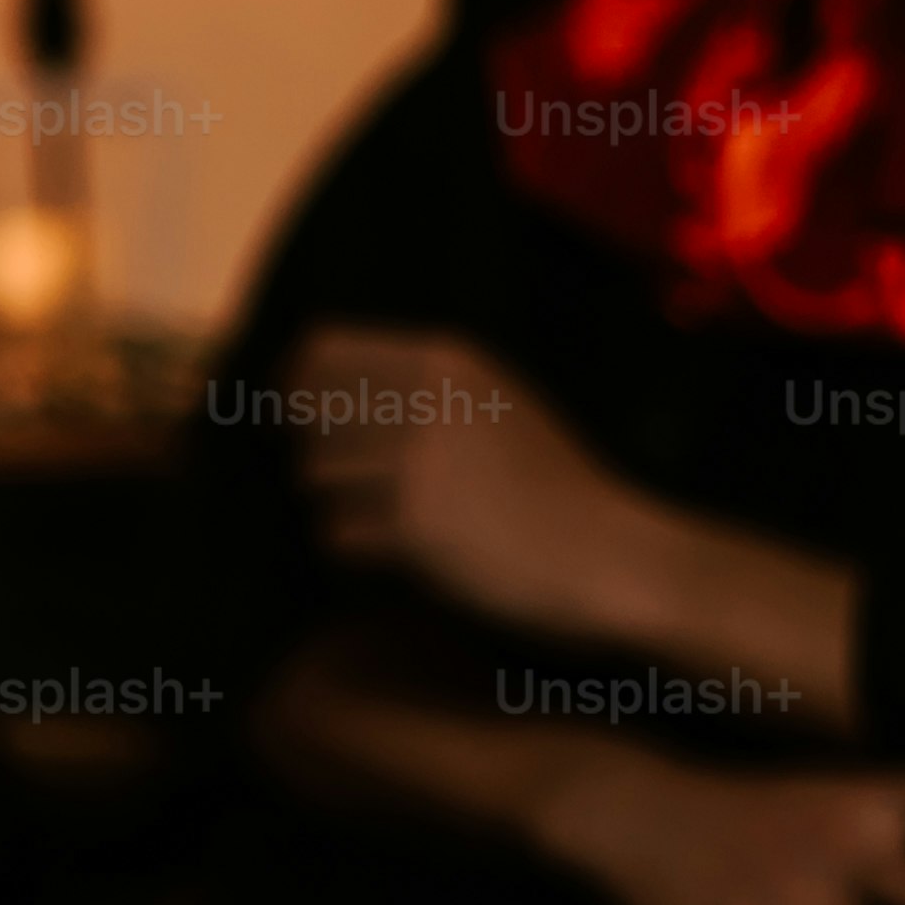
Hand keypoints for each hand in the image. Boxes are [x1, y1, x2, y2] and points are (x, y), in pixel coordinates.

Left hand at [290, 325, 657, 650]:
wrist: (610, 554)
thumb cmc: (552, 487)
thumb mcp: (495, 406)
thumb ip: (424, 387)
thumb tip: (312, 381)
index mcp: (448, 361)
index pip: (322, 348)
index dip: (294, 383)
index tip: (295, 417)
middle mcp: (429, 400)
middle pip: (308, 413)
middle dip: (316, 451)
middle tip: (356, 484)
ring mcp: (422, 462)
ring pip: (314, 476)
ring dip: (337, 504)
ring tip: (386, 523)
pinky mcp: (416, 525)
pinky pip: (336, 534)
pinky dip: (354, 550)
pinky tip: (397, 555)